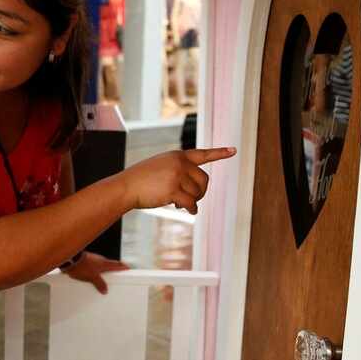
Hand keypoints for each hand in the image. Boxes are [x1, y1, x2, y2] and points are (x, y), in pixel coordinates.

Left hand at [64, 252, 129, 293]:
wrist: (70, 259)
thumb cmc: (82, 266)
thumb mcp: (92, 277)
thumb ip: (99, 284)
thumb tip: (105, 290)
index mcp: (104, 263)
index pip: (117, 264)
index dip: (123, 267)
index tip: (128, 268)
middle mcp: (100, 260)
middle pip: (110, 265)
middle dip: (114, 270)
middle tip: (117, 276)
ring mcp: (93, 260)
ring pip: (101, 266)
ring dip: (103, 272)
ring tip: (103, 280)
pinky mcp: (86, 261)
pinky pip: (93, 268)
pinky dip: (95, 272)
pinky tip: (91, 278)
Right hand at [117, 147, 235, 214]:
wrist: (126, 186)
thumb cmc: (142, 180)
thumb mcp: (161, 167)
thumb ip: (179, 172)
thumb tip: (195, 194)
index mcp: (177, 156)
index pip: (202, 154)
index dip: (219, 153)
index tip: (233, 150)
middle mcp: (179, 163)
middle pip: (204, 179)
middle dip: (200, 191)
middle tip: (192, 199)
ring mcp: (176, 175)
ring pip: (197, 192)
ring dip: (192, 201)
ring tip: (179, 203)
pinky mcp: (173, 189)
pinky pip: (191, 202)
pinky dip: (192, 208)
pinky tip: (188, 210)